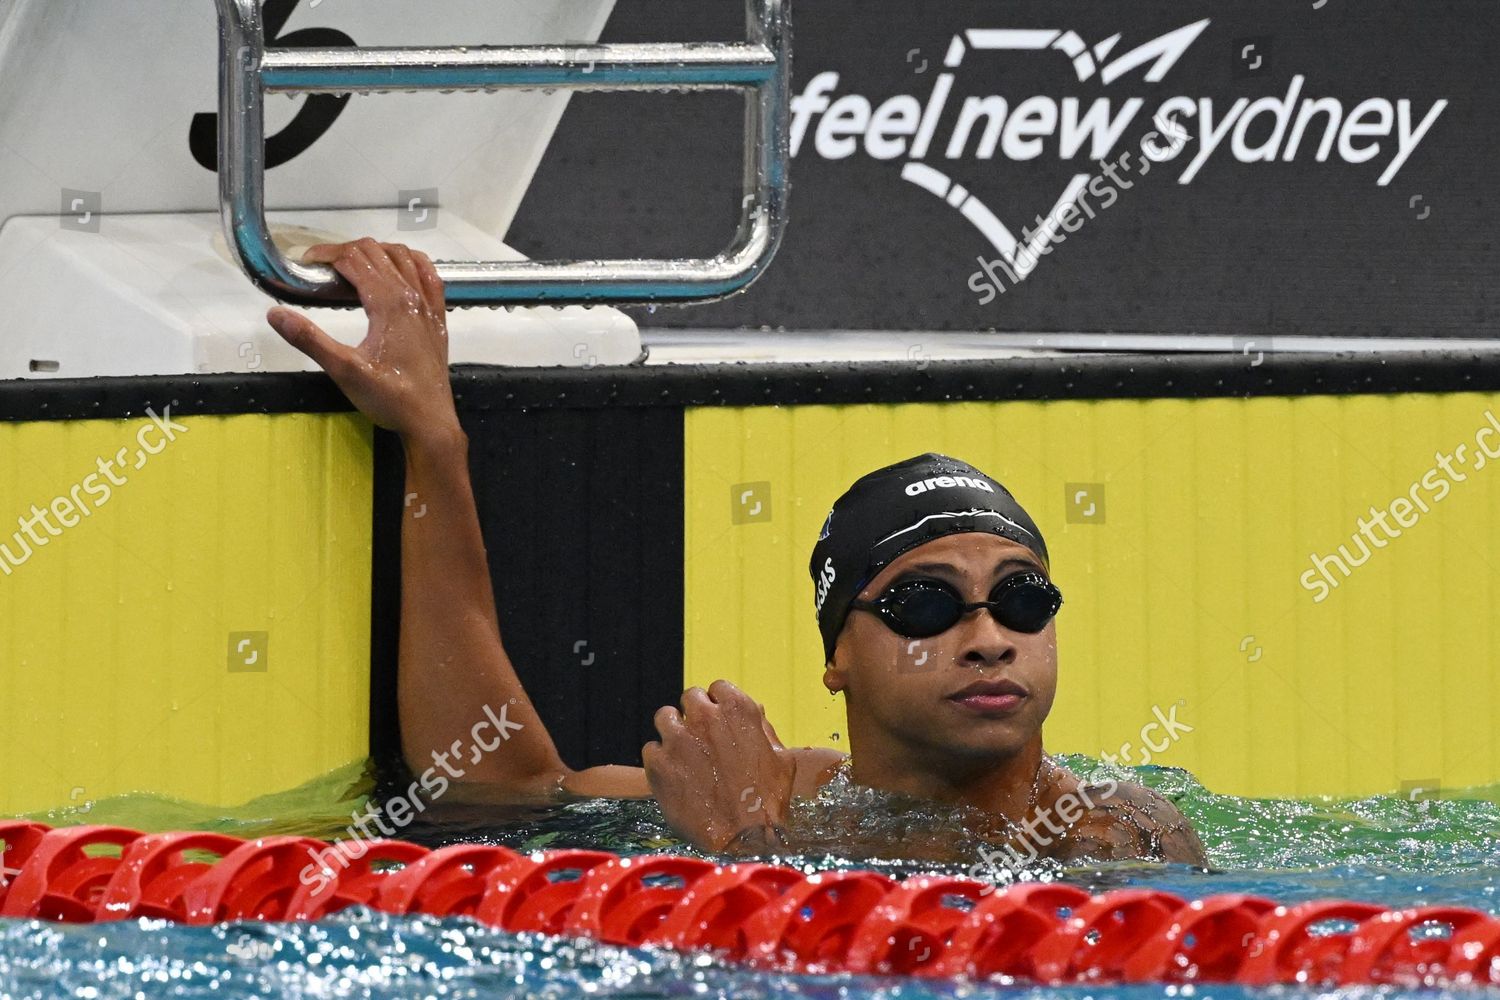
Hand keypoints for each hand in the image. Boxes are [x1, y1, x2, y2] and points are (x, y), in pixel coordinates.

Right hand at [266, 239, 458, 443]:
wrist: (430, 421)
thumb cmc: (390, 398)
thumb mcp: (344, 371)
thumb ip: (309, 340)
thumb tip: (275, 313)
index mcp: (389, 304)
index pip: (354, 259)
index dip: (326, 255)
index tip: (305, 263)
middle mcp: (412, 296)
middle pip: (376, 251)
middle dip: (344, 251)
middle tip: (321, 269)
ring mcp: (429, 304)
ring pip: (402, 256)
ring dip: (375, 251)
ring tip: (351, 267)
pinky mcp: (438, 316)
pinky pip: (428, 273)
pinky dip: (409, 261)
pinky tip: (397, 269)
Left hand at [643, 680, 796, 852]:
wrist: (745, 838)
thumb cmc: (768, 799)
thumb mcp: (781, 758)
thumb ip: (763, 730)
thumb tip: (755, 713)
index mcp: (738, 710)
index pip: (718, 688)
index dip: (718, 704)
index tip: (719, 719)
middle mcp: (705, 717)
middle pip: (689, 698)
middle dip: (694, 714)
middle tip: (700, 736)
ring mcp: (678, 739)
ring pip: (664, 717)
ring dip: (672, 730)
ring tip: (681, 750)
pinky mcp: (659, 764)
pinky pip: (651, 749)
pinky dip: (660, 759)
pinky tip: (672, 774)